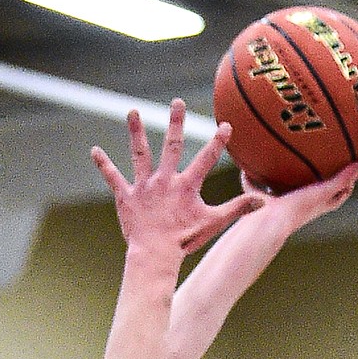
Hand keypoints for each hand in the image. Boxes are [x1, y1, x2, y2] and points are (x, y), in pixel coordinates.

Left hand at [93, 101, 263, 256]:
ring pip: (140, 154)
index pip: (205, 159)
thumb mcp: (213, 224)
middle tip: (177, 102)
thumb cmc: (184, 241)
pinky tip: (94, 150)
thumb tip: (263, 202)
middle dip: (175, 123)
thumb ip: (237, 209)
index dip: (217, 142)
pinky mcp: (126, 197)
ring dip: (136, 132)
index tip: (225, 125)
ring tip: (133, 112)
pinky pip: (113, 178)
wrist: (154, 256)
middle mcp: (164, 180)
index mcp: (186, 186)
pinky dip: (103, 164)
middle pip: (171, 146)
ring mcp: (144, 187)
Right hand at [239, 161, 357, 233]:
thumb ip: (341, 178)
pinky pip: (255, 189)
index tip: (352, 173)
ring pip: (282, 190)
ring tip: (281, 159)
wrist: (266, 225)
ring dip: (282, 179)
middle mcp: (299, 208)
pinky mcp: (261, 206)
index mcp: (315, 206)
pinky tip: (246, 164)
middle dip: (316, 181)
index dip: (346, 188)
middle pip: (312, 195)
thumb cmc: (297, 210)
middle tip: (320, 162)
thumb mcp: (323, 191)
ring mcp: (279, 208)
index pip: (336, 198)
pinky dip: (250, 178)